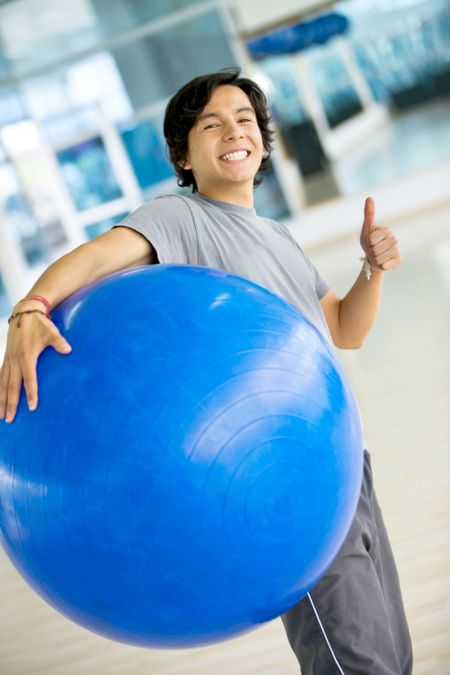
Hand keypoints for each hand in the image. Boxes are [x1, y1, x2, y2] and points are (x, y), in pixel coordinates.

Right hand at [0, 307, 71, 423]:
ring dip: (1, 400)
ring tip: (1, 415)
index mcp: (26, 356)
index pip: (29, 379)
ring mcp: (8, 359)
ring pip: (3, 384)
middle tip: (9, 419)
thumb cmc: (40, 324)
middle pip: (11, 386)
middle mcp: (14, 360)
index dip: (30, 393)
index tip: (32, 407)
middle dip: (10, 404)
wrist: (24, 313)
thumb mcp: (51, 331)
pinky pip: (0, 376)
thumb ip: (59, 342)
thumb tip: (68, 350)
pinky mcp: (6, 358)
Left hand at [360, 197, 400, 271]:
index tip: (370, 242)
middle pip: (375, 250)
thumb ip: (368, 214)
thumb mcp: (366, 229)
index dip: (368, 243)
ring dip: (374, 259)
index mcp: (386, 231)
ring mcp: (396, 250)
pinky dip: (381, 266)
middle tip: (373, 250)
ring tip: (377, 256)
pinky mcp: (398, 260)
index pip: (372, 240)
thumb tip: (369, 197)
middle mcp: (393, 239)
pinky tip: (383, 262)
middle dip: (370, 252)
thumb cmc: (369, 243)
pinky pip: (385, 265)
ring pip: (379, 258)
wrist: (373, 259)